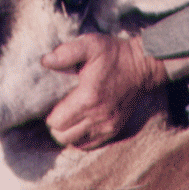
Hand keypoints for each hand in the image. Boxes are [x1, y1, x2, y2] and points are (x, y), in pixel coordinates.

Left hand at [43, 33, 164, 149]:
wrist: (143, 65)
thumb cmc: (115, 54)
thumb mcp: (91, 45)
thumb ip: (67, 53)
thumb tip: (45, 61)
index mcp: (88, 97)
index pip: (56, 122)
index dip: (50, 115)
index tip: (54, 104)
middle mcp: (98, 116)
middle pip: (63, 136)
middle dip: (56, 126)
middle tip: (59, 112)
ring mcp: (108, 125)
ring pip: (75, 143)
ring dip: (68, 133)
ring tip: (70, 118)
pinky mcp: (115, 129)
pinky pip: (90, 145)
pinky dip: (81, 138)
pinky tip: (81, 124)